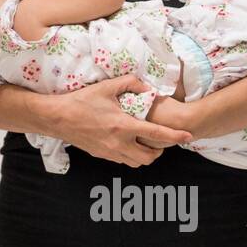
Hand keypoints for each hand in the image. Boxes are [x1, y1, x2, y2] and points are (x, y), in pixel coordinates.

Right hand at [50, 77, 193, 166]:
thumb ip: (131, 84)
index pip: (157, 134)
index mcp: (123, 126)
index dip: (175, 136)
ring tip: (146, 142)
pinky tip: (128, 142)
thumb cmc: (82, 100)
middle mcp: (119, 143)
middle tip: (161, 139)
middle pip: (150, 157)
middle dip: (160, 150)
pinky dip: (131, 155)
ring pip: (137, 163)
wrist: (57, 118)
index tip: (188, 136)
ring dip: (145, 155)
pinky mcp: (102, 155)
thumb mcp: (107, 87)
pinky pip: (123, 161)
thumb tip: (148, 88)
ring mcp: (110, 152)